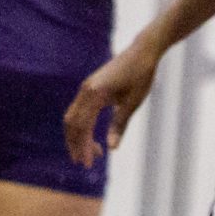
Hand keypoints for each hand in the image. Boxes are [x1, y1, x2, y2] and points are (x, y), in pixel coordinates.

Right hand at [66, 40, 157, 166]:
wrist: (142, 52)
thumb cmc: (140, 76)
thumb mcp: (132, 103)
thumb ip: (119, 125)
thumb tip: (112, 149)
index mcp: (95, 94)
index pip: (83, 126)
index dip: (83, 147)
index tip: (88, 163)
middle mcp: (85, 90)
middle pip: (72, 123)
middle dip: (76, 145)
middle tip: (85, 163)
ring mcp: (86, 88)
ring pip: (73, 117)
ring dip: (78, 137)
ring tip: (91, 153)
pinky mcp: (89, 88)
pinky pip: (79, 110)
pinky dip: (82, 126)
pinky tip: (92, 137)